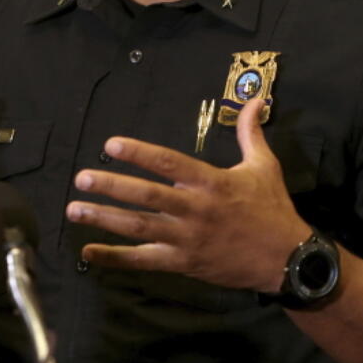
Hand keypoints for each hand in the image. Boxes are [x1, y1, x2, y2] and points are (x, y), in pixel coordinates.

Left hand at [66, 98, 311, 292]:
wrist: (288, 259)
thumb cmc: (273, 209)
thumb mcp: (264, 166)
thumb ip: (250, 132)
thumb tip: (255, 99)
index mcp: (212, 183)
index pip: (169, 164)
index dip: (139, 154)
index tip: (111, 144)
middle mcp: (195, 210)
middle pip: (147, 197)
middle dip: (112, 187)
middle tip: (82, 179)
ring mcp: (187, 239)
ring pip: (139, 228)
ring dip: (104, 219)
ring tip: (74, 209)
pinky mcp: (184, 263)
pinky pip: (144, 261)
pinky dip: (114, 258)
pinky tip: (88, 252)